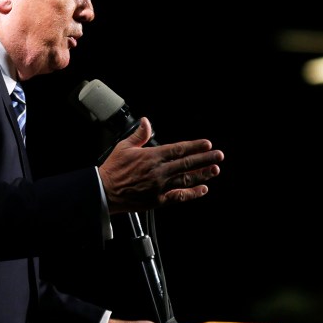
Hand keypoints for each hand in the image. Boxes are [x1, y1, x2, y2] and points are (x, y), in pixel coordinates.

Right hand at [97, 117, 223, 214]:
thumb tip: (146, 122)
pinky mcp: (158, 200)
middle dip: (205, 158)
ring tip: (215, 170)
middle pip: (187, 163)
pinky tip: (202, 189)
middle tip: (218, 155)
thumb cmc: (113, 169)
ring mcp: (160, 186)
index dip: (194, 146)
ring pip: (186, 179)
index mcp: (152, 157)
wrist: (104, 192)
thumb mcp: (124, 147)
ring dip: (202, 174)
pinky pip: (179, 196)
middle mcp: (159, 171)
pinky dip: (192, 193)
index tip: (206, 144)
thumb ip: (139, 135)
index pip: (178, 149)